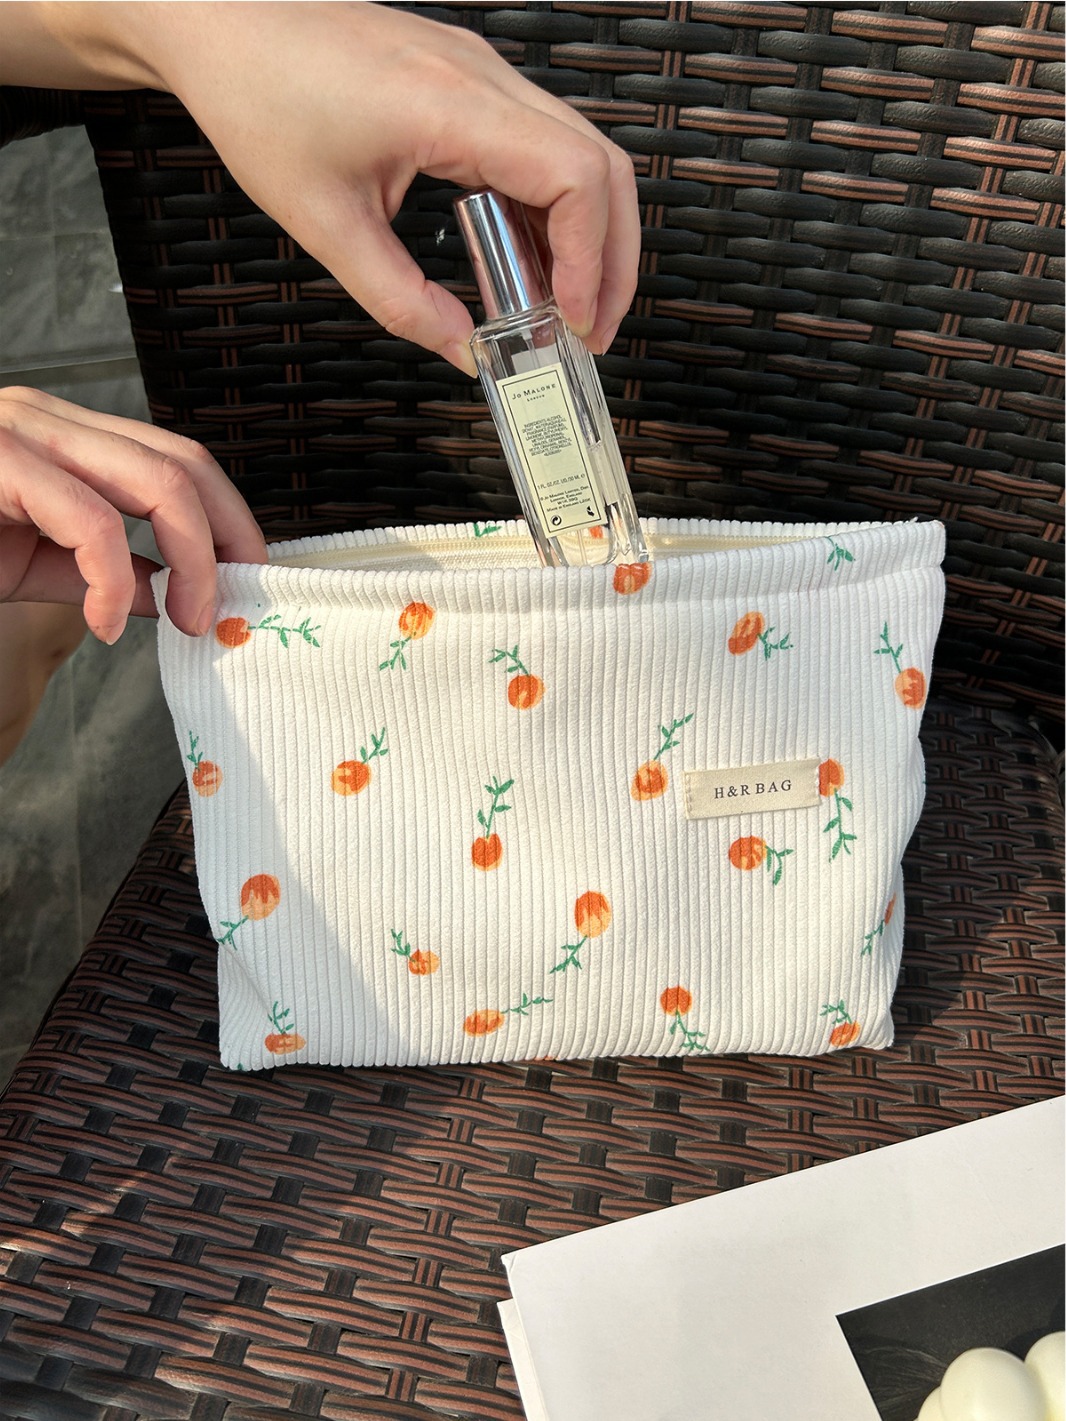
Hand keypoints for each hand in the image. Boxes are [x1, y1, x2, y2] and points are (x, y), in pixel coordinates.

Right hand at [0, 387, 267, 642]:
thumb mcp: (35, 561)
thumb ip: (106, 571)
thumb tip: (172, 595)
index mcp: (64, 435)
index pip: (178, 459)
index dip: (228, 520)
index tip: (244, 580)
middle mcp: (48, 418)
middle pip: (183, 463)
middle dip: (228, 538)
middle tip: (229, 607)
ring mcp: (24, 431)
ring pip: (156, 481)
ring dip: (192, 564)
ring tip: (188, 621)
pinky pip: (92, 522)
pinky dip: (113, 584)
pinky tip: (106, 623)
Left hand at [5, 3, 639, 367]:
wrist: (218, 17)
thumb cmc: (258, 95)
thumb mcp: (326, 225)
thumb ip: (402, 302)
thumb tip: (464, 354)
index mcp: (452, 105)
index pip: (576, 178)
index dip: (592, 261)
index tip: (574, 322)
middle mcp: (483, 78)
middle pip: (603, 168)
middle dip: (611, 260)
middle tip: (589, 332)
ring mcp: (482, 73)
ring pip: (582, 154)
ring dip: (589, 236)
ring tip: (564, 308)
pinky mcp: (469, 80)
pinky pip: (541, 145)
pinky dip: (552, 210)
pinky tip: (529, 260)